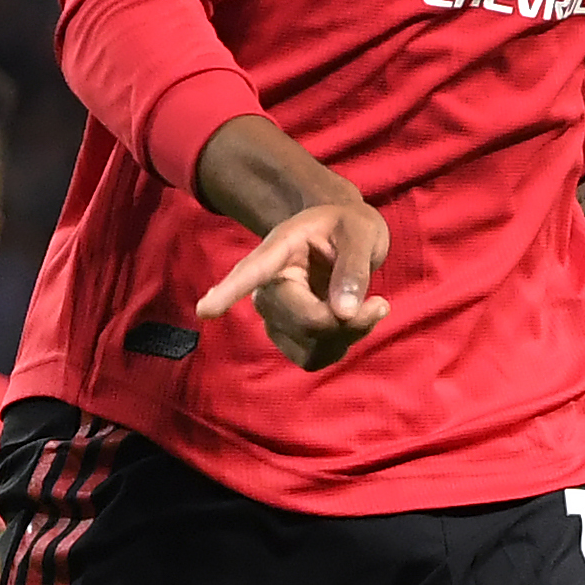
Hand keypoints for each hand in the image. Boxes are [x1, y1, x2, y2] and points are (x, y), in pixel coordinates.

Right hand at [193, 190, 394, 370]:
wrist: (343, 237)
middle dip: (346, 323)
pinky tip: (352, 322)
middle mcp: (268, 286)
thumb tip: (344, 312)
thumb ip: (354, 268)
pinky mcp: (288, 338)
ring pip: (310, 346)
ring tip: (369, 307)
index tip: (204, 310)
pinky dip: (342, 345)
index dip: (228, 291)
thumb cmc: (349, 227)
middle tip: (380, 304)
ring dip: (348, 336)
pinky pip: (315, 357)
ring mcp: (274, 316)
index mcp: (279, 249)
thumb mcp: (361, 233)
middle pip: (302, 321)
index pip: (251, 271)